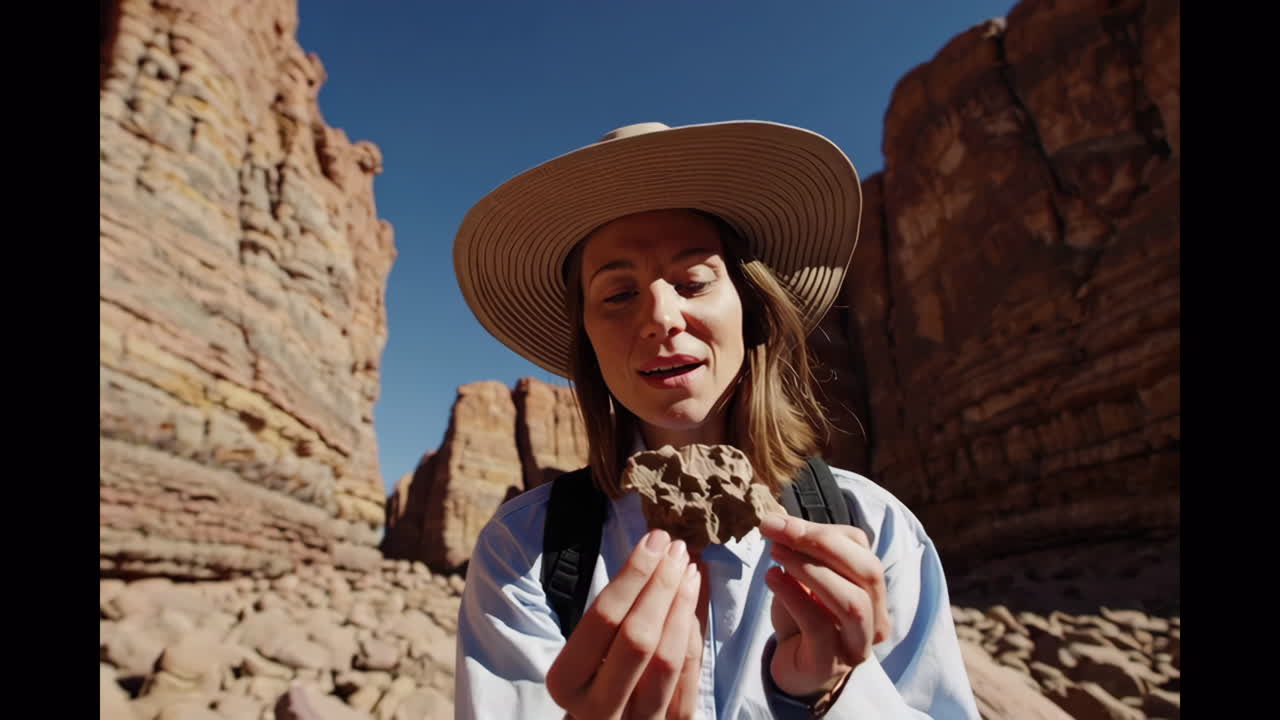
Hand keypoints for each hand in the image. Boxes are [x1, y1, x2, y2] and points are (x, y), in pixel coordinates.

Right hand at [546, 529, 704, 718]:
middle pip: (637, 639)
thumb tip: (649, 553)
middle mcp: (597, 710)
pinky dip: (692, 635)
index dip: (632, 576)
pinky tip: (693, 602)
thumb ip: (606, 618)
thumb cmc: (588, 683)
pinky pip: (688, 679)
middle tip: (675, 548)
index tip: (653, 540)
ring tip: (688, 567)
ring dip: (681, 606)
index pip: (602, 620)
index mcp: (565, 684)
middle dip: (660, 586)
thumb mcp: (580, 655)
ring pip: (667, 660)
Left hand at [759, 513, 890, 698]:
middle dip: (821, 543)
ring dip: (812, 570)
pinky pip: (820, 626)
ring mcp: (859, 643)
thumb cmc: (801, 618)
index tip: (779, 520)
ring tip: (776, 553)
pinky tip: (772, 578)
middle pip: (868, 571)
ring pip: (852, 601)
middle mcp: (876, 616)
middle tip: (778, 530)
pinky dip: (794, 596)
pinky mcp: (833, 663)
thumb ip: (799, 552)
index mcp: (871, 587)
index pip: (860, 547)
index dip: (821, 529)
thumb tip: (778, 520)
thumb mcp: (802, 579)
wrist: (792, 669)